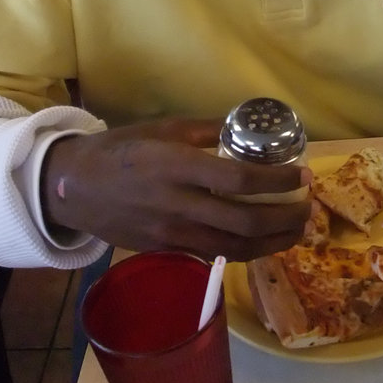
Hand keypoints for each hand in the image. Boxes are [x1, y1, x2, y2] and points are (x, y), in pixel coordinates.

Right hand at [41, 119, 311, 259]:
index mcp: (178, 166)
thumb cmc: (121, 150)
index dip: (278, 182)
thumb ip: (208, 131)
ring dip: (274, 242)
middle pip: (244, 222)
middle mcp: (178, 203)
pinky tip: (264, 241)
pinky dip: (246, 250)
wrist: (74, 188)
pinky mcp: (167, 250)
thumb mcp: (164, 129)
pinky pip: (215, 255)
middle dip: (285, 219)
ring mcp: (172, 232)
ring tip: (297, 231)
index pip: (240, 179)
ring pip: (235, 248)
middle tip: (308, 208)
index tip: (303, 177)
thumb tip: (250, 127)